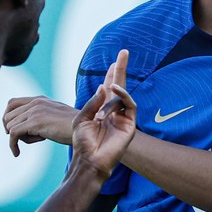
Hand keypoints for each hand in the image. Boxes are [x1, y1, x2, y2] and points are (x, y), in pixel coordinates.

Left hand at [3, 96, 76, 155]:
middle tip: (24, 138)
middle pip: (7, 116)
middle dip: (12, 129)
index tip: (13, 130)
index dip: (8, 118)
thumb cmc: (74, 128)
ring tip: (34, 141)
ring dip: (18, 137)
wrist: (86, 129)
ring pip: (9, 126)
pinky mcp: (35, 122)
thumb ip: (41, 117)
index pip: (12, 103)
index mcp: (39, 99)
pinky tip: (17, 153)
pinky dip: (12, 145)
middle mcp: (35, 102)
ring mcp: (35, 111)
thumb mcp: (55, 118)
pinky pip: (13, 134)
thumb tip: (26, 129)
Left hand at [70, 49, 135, 178]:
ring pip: (122, 95)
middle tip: (124, 52)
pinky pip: (130, 105)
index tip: (114, 60)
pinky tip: (114, 89)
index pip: (109, 88)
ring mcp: (123, 118)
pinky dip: (123, 95)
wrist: (90, 160)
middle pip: (120, 85)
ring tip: (110, 82)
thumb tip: (104, 86)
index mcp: (102, 110)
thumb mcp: (81, 119)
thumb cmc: (83, 143)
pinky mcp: (130, 125)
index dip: (111, 73)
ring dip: (115, 88)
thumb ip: (92, 102)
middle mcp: (114, 112)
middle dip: (121, 68)